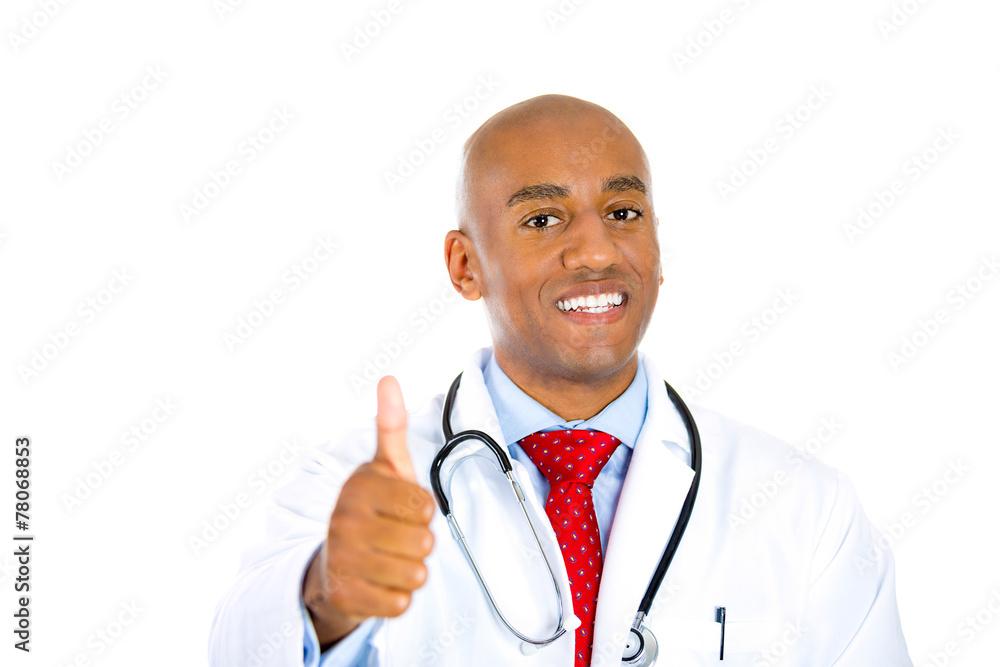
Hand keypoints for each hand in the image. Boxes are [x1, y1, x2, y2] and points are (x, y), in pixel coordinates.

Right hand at [303, 376, 435, 647]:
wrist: (334, 564)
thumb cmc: (373, 509)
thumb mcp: (386, 467)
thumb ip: (390, 425)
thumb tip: (388, 378)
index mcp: (359, 485)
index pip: (425, 506)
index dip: (422, 511)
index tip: (401, 508)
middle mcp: (343, 521)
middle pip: (424, 541)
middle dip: (419, 542)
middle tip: (395, 537)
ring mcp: (341, 560)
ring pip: (416, 574)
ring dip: (411, 571)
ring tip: (388, 559)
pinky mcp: (345, 598)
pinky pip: (401, 603)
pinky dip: (398, 597)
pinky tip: (379, 583)